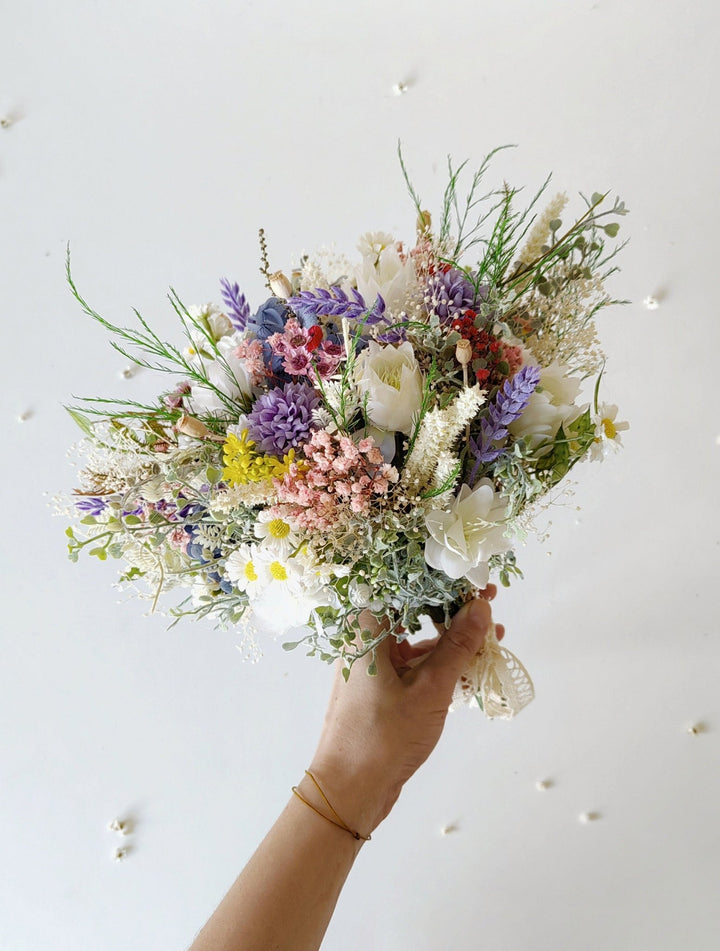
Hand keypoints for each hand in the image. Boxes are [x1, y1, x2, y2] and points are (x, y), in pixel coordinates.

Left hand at [305, 586, 503, 836]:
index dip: (445, 583)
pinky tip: (469, 669)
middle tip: (490, 606)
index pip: (407, 587)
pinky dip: (439, 666)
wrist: (347, 792)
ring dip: (450, 641)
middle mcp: (363, 641)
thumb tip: (479, 606)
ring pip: (415, 641)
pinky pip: (412, 666)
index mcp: (365, 629)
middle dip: (453, 610)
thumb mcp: (429, 689)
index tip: (478, 583)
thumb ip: (457, 646)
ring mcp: (370, 667)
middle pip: (412, 612)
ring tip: (491, 640)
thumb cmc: (382, 736)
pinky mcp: (378, 690)